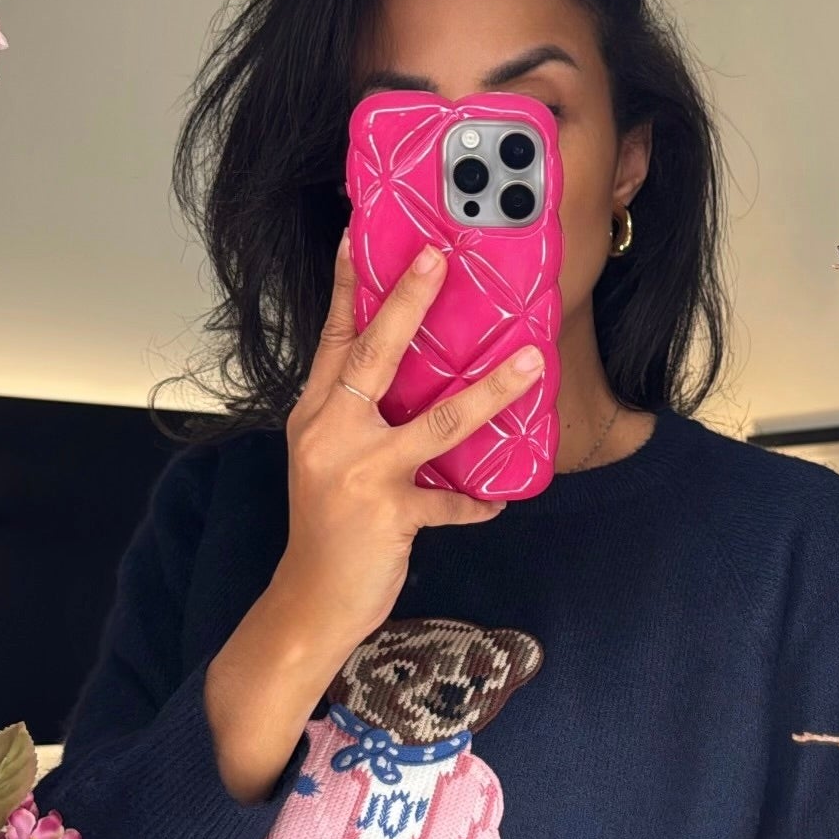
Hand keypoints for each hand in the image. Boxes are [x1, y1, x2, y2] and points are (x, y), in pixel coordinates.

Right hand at [203, 227, 542, 802]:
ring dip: (490, 391)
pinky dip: (477, 502)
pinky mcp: (389, 515)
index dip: (349, 287)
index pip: (334, 339)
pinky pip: (451, 502)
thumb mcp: (328, 463)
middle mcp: (331, 434)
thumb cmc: (327, 530)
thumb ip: (361, 420)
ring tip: (530, 362)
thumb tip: (418, 381)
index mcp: (315, 415)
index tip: (359, 234)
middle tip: (439, 256)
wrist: (308, 605)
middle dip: (408, 303)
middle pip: (375, 356)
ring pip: (436, 422)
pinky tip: (500, 500)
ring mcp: (359, 473)